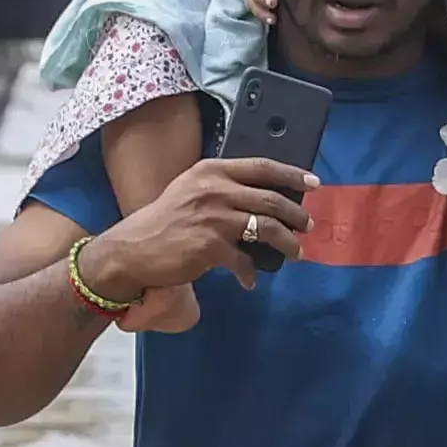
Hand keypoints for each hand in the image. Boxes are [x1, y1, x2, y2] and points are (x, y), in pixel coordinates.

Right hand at [88, 151, 309, 308]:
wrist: (133, 249)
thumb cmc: (164, 221)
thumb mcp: (191, 189)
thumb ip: (221, 187)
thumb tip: (262, 201)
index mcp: (211, 170)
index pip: (261, 166)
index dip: (291, 174)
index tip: (312, 183)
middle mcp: (214, 189)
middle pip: (269, 198)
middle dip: (295, 214)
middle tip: (308, 225)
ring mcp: (213, 217)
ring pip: (266, 227)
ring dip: (287, 241)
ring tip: (296, 251)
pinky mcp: (210, 246)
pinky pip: (244, 261)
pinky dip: (250, 273)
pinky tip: (250, 280)